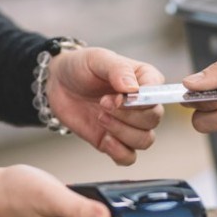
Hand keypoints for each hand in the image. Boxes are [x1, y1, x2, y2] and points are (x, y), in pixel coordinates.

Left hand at [46, 47, 164, 165]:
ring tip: (100, 117)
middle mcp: (143, 104)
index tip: (119, 96)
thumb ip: (118, 70)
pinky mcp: (115, 141)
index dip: (141, 100)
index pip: (158, 95)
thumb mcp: (98, 59)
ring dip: (122, 132)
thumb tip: (133, 89)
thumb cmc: (82, 67)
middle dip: (127, 115)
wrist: (58, 83)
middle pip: (153, 119)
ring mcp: (130, 125)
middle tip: (103, 104)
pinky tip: (104, 138)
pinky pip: (129, 157)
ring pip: (145, 141)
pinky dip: (118, 152)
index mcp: (146, 80)